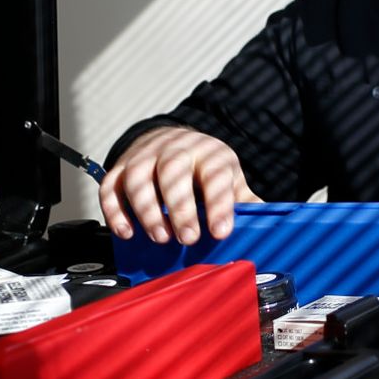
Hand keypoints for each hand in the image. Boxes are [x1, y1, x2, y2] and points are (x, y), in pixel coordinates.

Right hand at [99, 126, 260, 243]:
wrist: (172, 139)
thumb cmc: (204, 166)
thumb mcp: (228, 176)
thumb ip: (243, 200)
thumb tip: (266, 224)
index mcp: (209, 153)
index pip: (214, 175)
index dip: (218, 204)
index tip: (220, 232)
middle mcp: (176, 149)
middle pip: (173, 171)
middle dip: (180, 207)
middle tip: (187, 238)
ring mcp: (146, 156)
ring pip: (139, 176)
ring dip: (147, 209)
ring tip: (159, 237)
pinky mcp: (122, 166)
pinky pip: (111, 186)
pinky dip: (114, 210)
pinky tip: (125, 231)